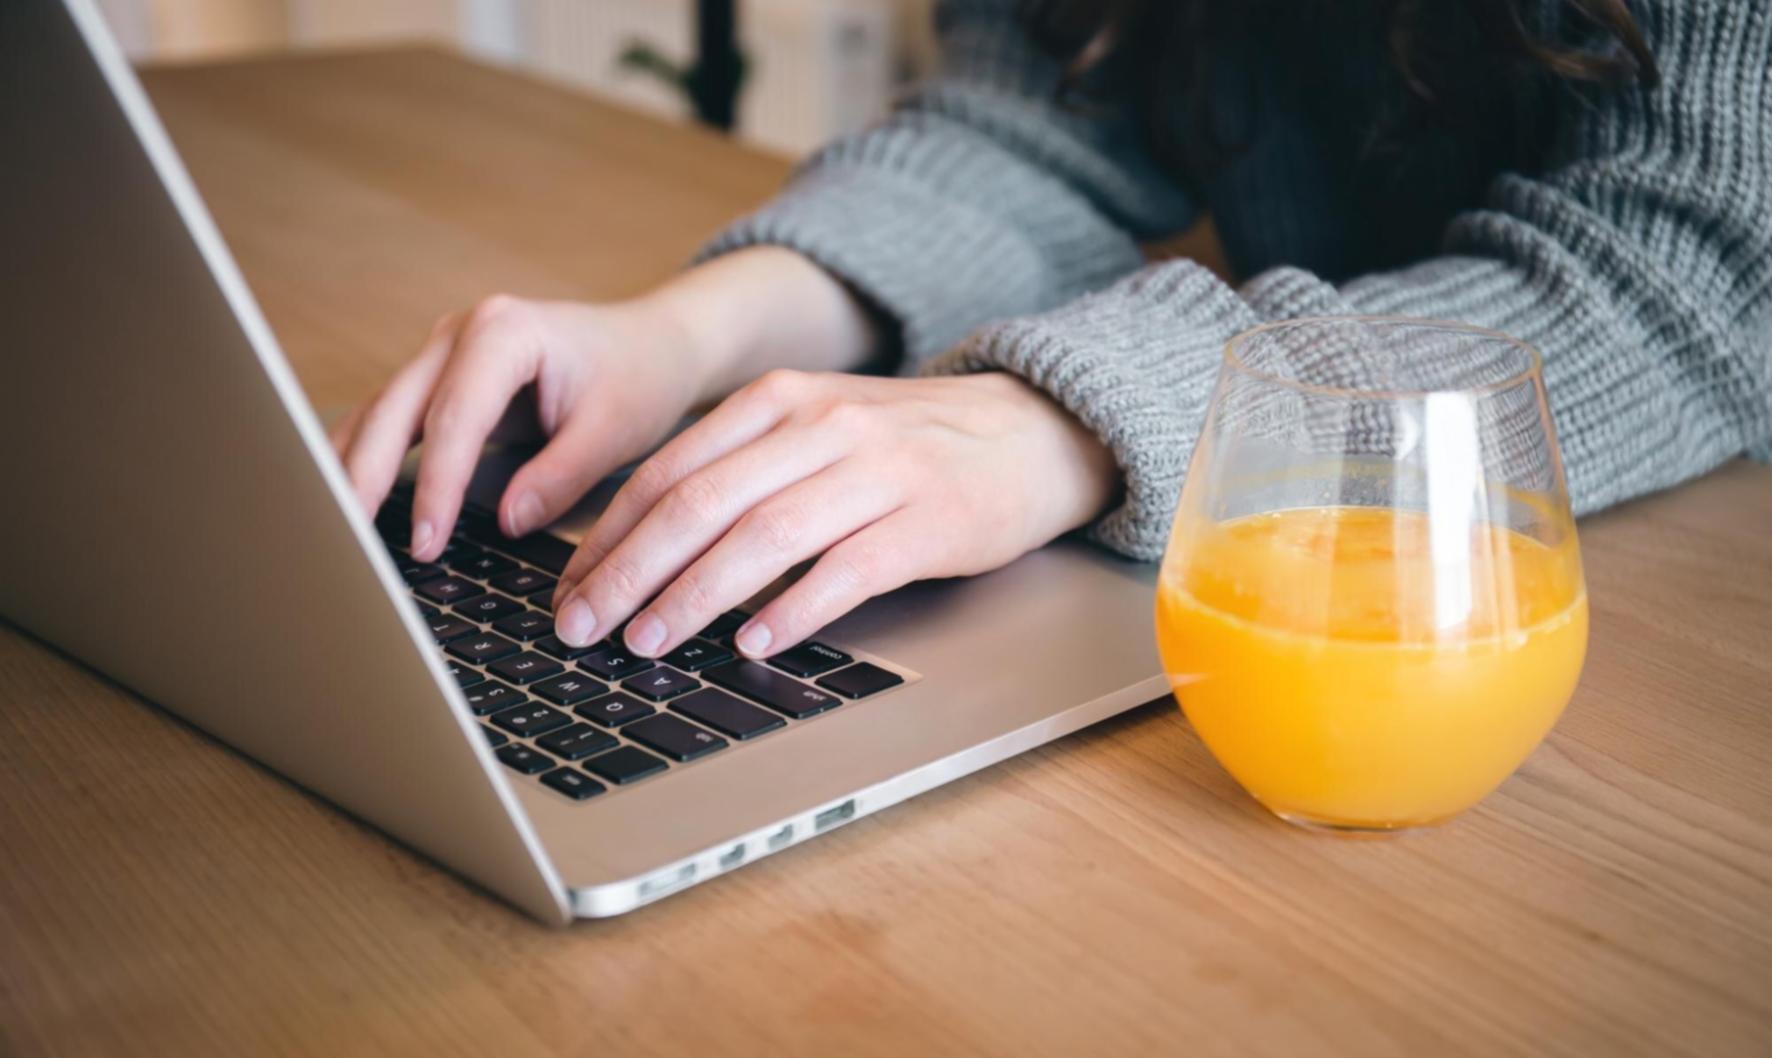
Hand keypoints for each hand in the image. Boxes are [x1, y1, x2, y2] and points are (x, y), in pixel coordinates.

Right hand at [330, 294, 704, 558]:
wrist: (650, 344)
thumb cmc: (637, 378)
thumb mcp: (614, 429)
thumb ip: (561, 474)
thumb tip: (507, 521)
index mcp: (506, 332)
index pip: (456, 416)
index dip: (436, 484)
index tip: (426, 542)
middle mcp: (461, 333)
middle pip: (396, 409)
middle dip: (368, 478)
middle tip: (349, 543)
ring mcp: (442, 352)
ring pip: (379, 413)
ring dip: (352, 469)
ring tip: (331, 531)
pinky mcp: (438, 379)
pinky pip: (388, 420)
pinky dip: (365, 459)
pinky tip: (341, 501)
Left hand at [549, 369, 1118, 658]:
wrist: (1029, 431)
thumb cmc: (908, 443)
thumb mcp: (817, 427)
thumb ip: (742, 467)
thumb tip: (642, 544)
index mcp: (780, 401)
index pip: (670, 471)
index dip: (609, 536)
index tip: (568, 590)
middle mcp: (821, 428)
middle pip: (701, 504)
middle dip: (628, 572)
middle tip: (582, 628)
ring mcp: (877, 473)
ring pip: (763, 538)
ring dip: (693, 597)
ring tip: (648, 643)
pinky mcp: (927, 522)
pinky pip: (847, 570)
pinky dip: (794, 609)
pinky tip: (754, 642)